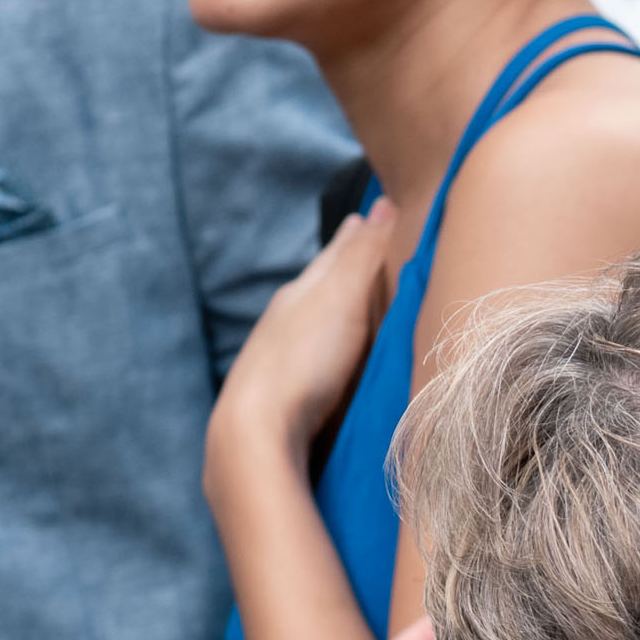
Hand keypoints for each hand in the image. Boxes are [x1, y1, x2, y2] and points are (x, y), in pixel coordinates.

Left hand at [216, 199, 395, 471]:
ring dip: (342, 312)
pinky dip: (339, 351)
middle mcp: (289, 323)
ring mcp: (288, 361)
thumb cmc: (301, 362)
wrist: (256, 435)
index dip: (357, 235)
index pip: (335, 254)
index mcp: (301, 294)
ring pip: (321, 325)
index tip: (372, 213)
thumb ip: (363, 256)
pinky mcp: (293, 400)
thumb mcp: (341, 299)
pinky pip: (323, 363)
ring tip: (364, 303)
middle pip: (324, 287)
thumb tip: (384, 205)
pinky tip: (347, 364)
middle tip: (369, 245)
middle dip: (348, 268)